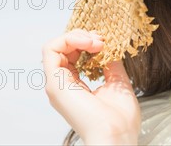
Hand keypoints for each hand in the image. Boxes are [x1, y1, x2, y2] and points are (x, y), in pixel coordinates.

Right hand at [42, 29, 139, 144]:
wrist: (116, 134)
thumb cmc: (119, 118)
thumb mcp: (117, 82)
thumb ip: (109, 64)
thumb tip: (108, 48)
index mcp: (75, 86)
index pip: (71, 55)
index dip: (87, 42)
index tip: (105, 42)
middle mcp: (63, 85)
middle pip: (62, 49)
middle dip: (83, 36)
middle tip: (101, 40)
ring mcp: (57, 84)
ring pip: (54, 46)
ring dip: (76, 36)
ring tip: (96, 42)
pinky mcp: (55, 83)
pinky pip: (50, 50)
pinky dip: (69, 39)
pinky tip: (88, 43)